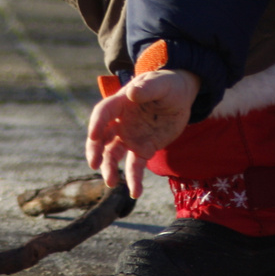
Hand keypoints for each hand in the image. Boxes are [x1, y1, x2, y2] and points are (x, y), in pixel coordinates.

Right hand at [84, 69, 199, 197]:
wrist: (181, 96)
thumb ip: (147, 88)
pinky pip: (134, 167)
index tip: (93, 135)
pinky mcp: (143, 149)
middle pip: (101, 137)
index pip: (104, 112)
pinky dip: (133, 180)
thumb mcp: (161, 83)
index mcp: (121, 103)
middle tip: (94, 163)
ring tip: (111, 182)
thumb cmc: (168, 85)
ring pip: (113, 155)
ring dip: (109, 169)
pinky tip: (135, 192)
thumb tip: (132, 93)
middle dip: (95, 150)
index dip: (97, 123)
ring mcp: (130, 137)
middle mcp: (121, 122)